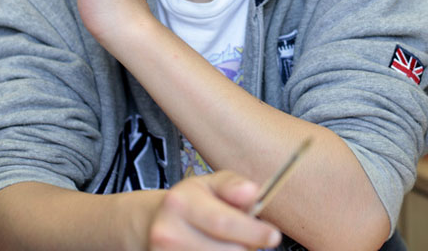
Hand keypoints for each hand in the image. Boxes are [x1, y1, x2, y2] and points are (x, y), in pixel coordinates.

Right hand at [148, 171, 281, 250]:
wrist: (154, 224)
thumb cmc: (192, 202)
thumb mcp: (210, 183)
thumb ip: (233, 185)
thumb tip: (253, 192)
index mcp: (180, 203)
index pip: (223, 222)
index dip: (252, 231)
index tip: (274, 236)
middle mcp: (168, 233)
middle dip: (246, 245)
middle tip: (249, 236)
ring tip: (228, 241)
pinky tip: (216, 249)